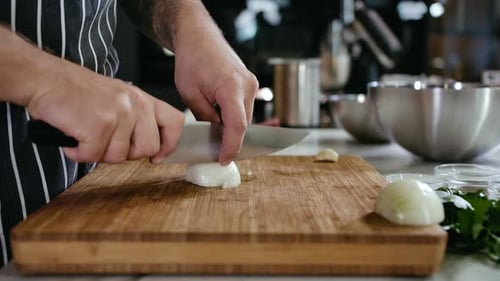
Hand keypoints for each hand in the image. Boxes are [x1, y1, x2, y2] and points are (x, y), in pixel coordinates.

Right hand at [26, 58, 184, 163]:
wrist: (45, 79)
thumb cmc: (76, 91)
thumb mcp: (118, 98)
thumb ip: (137, 119)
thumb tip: (152, 149)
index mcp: (142, 98)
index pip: (175, 122)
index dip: (169, 144)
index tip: (157, 157)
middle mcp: (135, 105)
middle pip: (148, 148)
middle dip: (126, 153)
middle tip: (105, 142)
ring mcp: (118, 115)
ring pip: (119, 157)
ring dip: (98, 152)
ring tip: (85, 134)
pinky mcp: (98, 126)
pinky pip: (93, 156)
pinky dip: (78, 153)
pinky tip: (72, 138)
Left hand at [172, 1, 257, 164]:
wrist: (199, 37)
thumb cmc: (192, 60)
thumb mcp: (190, 93)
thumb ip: (205, 117)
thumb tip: (215, 133)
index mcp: (231, 87)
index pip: (237, 125)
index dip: (231, 146)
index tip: (223, 159)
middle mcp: (247, 86)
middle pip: (243, 124)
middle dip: (230, 139)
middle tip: (213, 150)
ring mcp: (251, 84)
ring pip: (246, 118)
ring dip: (232, 127)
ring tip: (213, 130)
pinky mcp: (250, 84)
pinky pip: (245, 108)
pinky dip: (234, 117)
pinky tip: (221, 118)